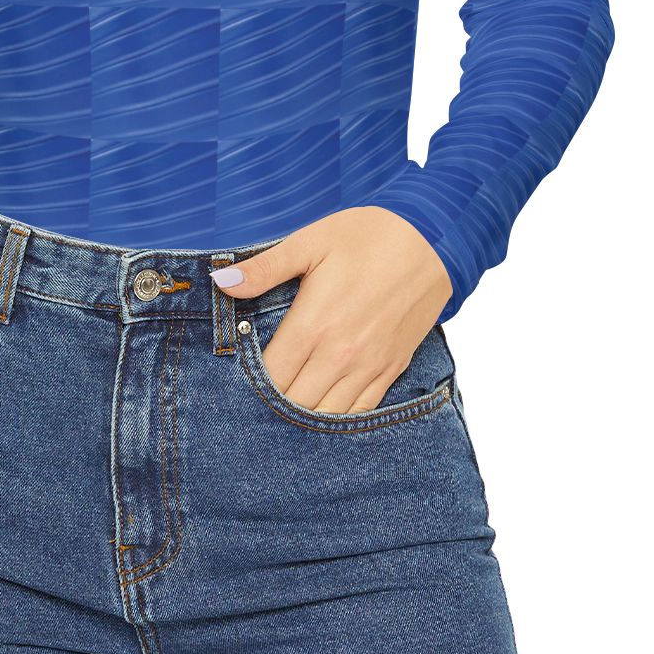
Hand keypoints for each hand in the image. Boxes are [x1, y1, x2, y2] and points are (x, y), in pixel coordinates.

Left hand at [213, 206, 452, 412]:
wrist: (433, 240)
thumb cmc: (368, 236)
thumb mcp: (311, 241)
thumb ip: (265, 268)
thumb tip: (221, 281)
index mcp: (314, 324)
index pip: (269, 377)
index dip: (249, 382)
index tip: (238, 374)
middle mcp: (340, 355)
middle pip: (293, 405)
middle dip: (271, 403)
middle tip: (256, 393)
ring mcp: (369, 367)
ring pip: (326, 415)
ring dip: (303, 415)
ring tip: (286, 403)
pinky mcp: (392, 369)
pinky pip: (360, 412)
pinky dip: (338, 417)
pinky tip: (322, 409)